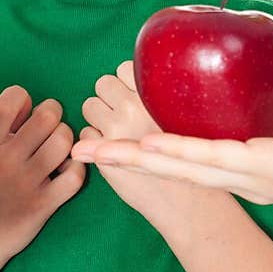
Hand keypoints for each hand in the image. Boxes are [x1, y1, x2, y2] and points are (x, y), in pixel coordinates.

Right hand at [0, 85, 84, 269]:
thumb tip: (15, 107)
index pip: (12, 100)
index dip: (23, 98)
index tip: (24, 110)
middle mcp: (7, 160)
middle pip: (47, 116)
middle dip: (52, 113)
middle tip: (48, 125)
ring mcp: (26, 183)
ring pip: (64, 141)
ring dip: (66, 137)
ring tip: (58, 146)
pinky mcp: (42, 206)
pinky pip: (75, 177)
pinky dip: (77, 167)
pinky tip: (66, 169)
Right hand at [73, 104, 272, 218]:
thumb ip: (262, 111)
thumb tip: (246, 83)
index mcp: (240, 168)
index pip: (179, 158)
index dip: (141, 151)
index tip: (105, 141)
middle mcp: (236, 177)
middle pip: (167, 167)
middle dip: (123, 158)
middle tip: (80, 148)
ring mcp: (246, 175)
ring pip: (179, 163)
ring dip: (137, 156)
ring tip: (99, 148)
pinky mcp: (262, 168)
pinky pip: (210, 156)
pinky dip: (176, 151)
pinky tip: (149, 146)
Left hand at [77, 60, 174, 215]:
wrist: (187, 203)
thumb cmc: (186, 159)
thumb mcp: (179, 118)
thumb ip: (155, 97)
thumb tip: (130, 79)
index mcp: (154, 96)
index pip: (124, 68)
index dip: (127, 84)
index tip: (137, 100)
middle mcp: (133, 108)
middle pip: (102, 83)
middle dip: (109, 97)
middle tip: (125, 117)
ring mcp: (115, 130)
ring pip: (89, 105)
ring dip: (98, 116)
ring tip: (118, 133)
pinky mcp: (101, 153)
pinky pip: (85, 132)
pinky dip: (94, 140)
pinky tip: (115, 153)